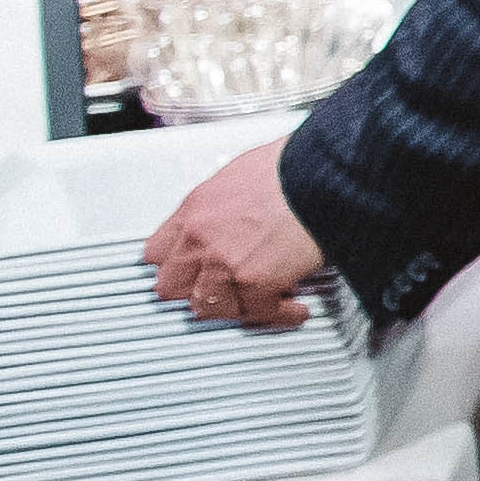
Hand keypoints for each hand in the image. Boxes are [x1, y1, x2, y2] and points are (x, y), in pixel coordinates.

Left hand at [144, 138, 329, 328]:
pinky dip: (279, 314)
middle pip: (173, 286)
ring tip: (262, 304)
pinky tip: (294, 308)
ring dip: (237, 307)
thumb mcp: (240, 174)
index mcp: (195, 209)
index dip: (178, 265)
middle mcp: (199, 239)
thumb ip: (225, 204)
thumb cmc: (293, 166)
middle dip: (199, 290)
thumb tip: (236, 217)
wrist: (322, 174)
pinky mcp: (255, 282)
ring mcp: (223, 263)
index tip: (191, 270)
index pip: (157, 253)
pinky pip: (259, 312)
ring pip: (211, 306)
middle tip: (223, 291)